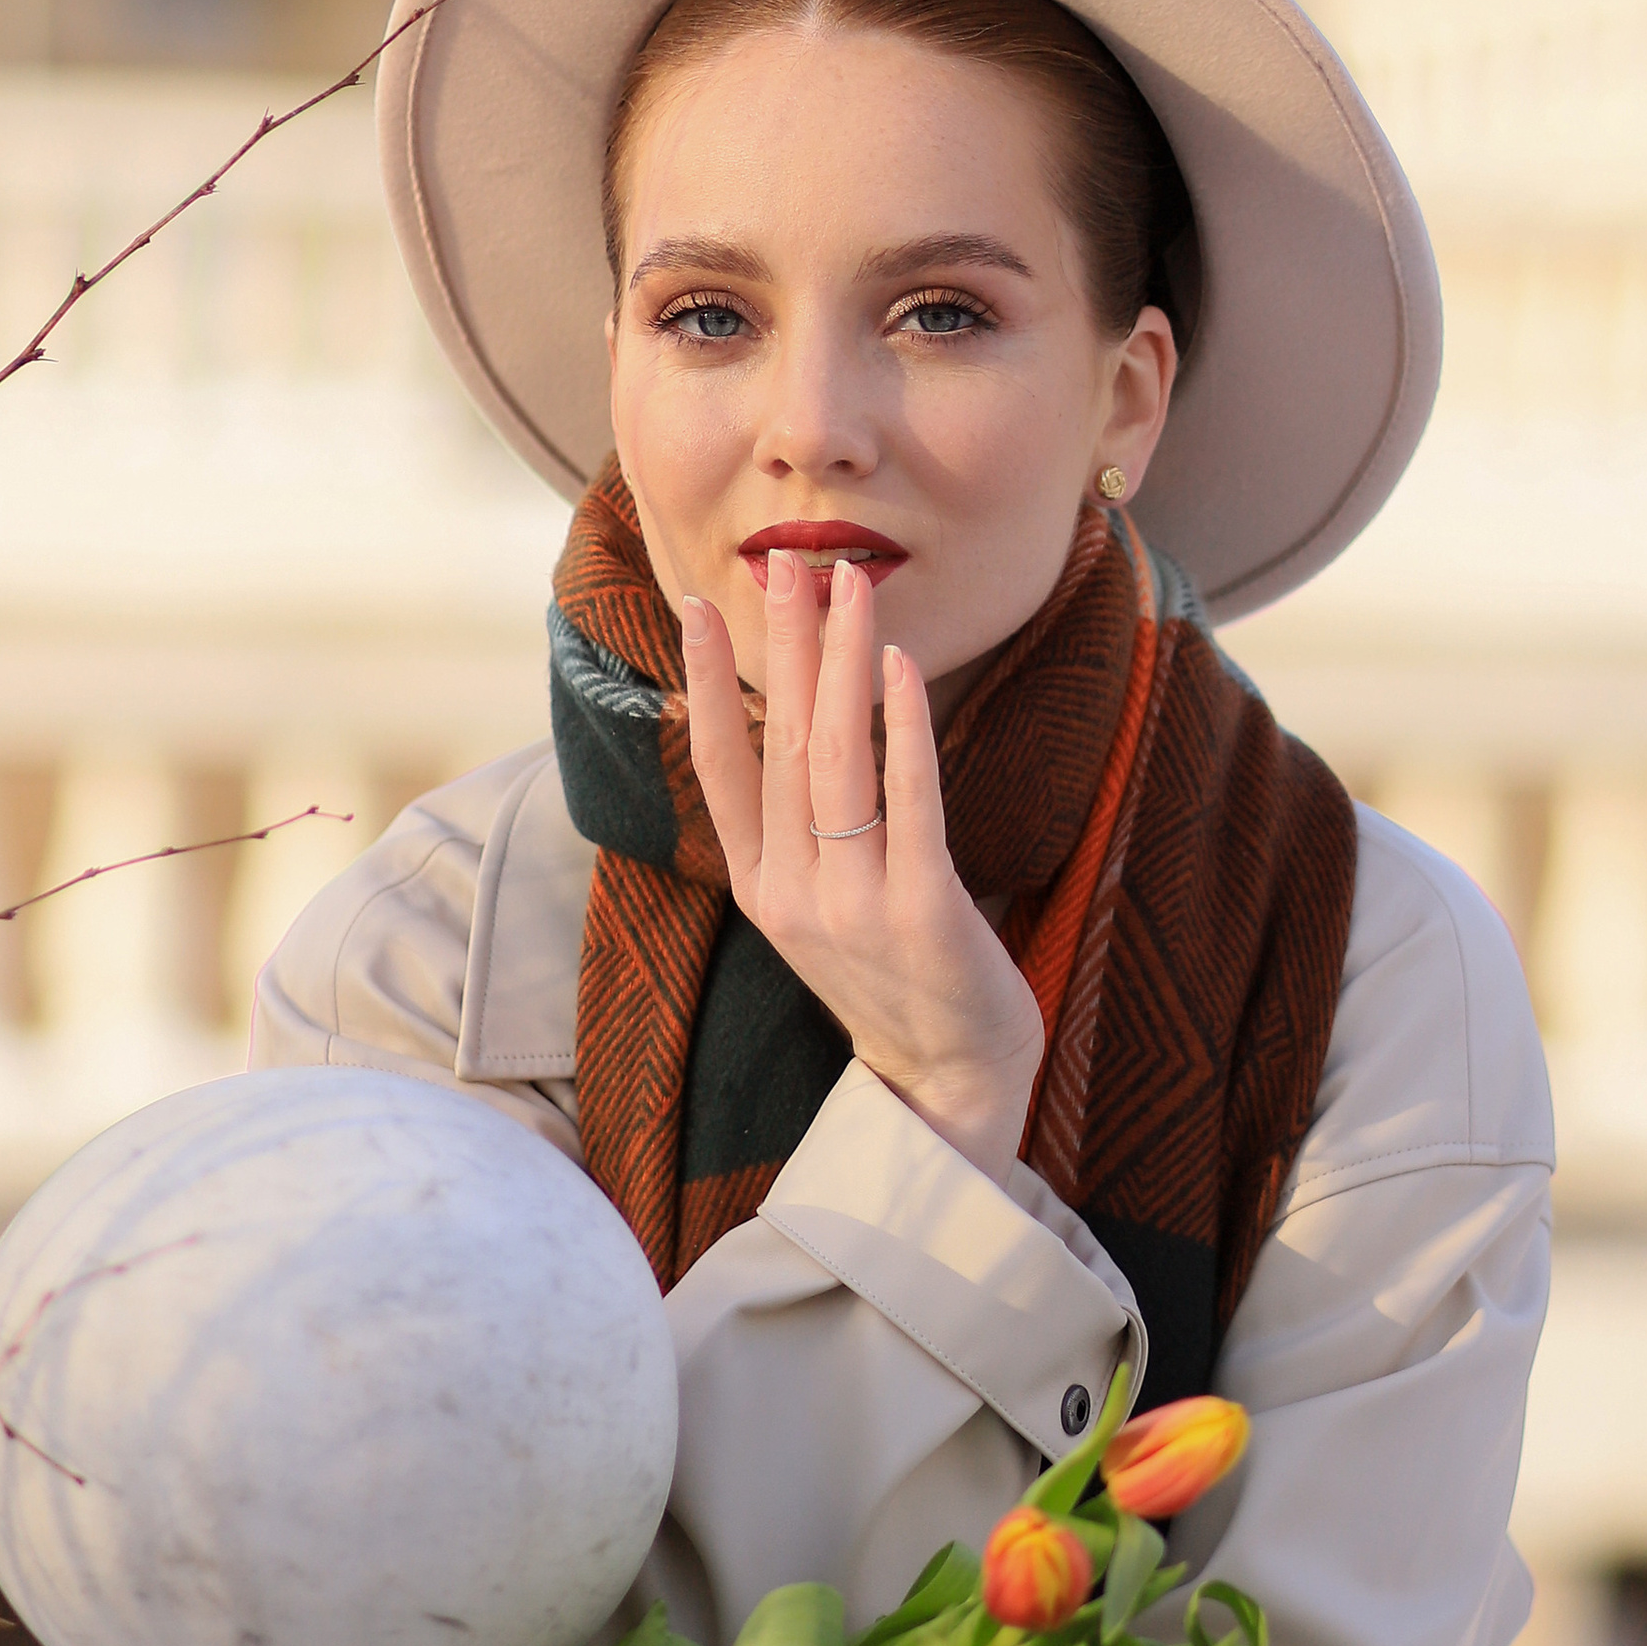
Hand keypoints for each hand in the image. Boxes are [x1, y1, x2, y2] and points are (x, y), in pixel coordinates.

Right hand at [680, 551, 1044, 1181]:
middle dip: (785, 644)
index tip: (696, 606)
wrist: (950, 1083)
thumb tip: (799, 725)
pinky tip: (899, 667)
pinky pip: (908, 802)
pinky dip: (903, 729)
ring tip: (850, 585)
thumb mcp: (825, 904)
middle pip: (782, 742)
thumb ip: (804, 828)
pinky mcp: (920, 910)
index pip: (719, 767)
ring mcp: (852, 902)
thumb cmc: (900, 979)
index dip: (703, 683)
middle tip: (788, 562)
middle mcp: (792, 892)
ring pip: (837, 758)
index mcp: (760, 887)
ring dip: (841, 662)